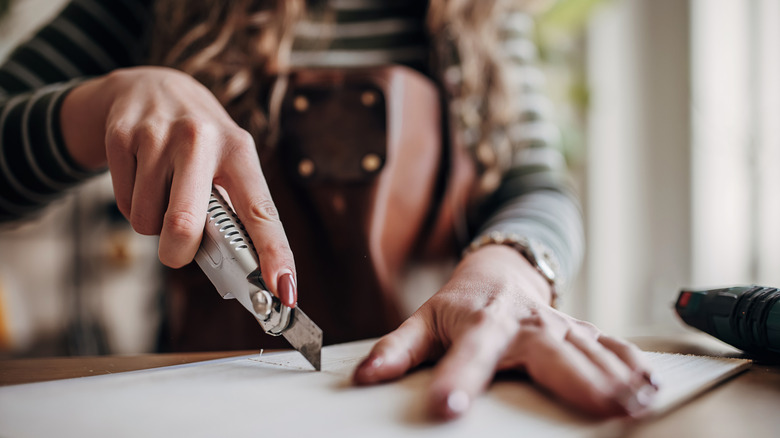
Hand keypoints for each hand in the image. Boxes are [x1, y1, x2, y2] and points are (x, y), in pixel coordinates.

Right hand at [60, 66, 296, 305]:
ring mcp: (158, 135)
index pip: (261, 211)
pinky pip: (124, 204)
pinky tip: (143, 178)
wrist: (153, 86)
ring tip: (165, 193)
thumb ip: (232, 211)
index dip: (275, 253)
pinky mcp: (122, 136)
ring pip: (147, 222)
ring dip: (154, 226)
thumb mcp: (229, 162)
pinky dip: (132, 207)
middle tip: (180, 250)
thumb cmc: (202, 142)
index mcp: (240, 151)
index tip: (284, 289)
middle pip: (185, 226)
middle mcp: (201, 139)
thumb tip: (237, 272)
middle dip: (179, 253)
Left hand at [353, 245, 657, 418]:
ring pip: (587, 347)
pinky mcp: (576, 329)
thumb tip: (364, 378)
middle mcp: (523, 323)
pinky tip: (651, 386)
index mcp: (479, 323)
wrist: (497, 272)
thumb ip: (397, 349)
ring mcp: (555, 324)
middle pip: (548, 351)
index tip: (450, 408)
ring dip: (615, 376)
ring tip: (637, 406)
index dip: (459, 380)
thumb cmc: (456, 305)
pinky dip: (630, 363)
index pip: (468, 353)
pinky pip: (606, 344)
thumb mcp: (422, 321)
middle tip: (603, 412)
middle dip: (574, 381)